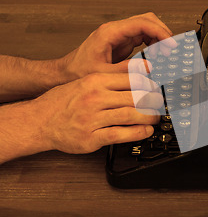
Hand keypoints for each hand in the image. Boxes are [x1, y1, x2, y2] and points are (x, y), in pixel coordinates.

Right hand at [32, 73, 162, 153]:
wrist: (38, 121)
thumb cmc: (62, 102)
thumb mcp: (85, 82)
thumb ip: (110, 81)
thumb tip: (140, 79)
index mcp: (95, 81)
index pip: (132, 79)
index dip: (151, 84)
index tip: (158, 88)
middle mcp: (95, 97)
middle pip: (137, 96)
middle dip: (154, 102)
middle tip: (161, 104)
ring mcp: (92, 118)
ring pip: (132, 114)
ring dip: (150, 117)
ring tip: (156, 118)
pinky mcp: (91, 137)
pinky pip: (121, 134)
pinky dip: (138, 133)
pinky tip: (146, 131)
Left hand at [61, 12, 177, 81]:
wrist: (65, 73)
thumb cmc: (78, 72)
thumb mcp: (103, 74)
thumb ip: (127, 70)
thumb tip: (149, 67)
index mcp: (110, 32)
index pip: (142, 23)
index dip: (160, 32)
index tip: (171, 43)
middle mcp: (115, 30)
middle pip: (147, 19)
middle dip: (162, 31)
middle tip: (171, 48)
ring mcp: (119, 35)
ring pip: (146, 26)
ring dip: (158, 37)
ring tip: (164, 53)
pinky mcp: (122, 42)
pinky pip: (142, 36)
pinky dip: (153, 42)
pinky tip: (155, 54)